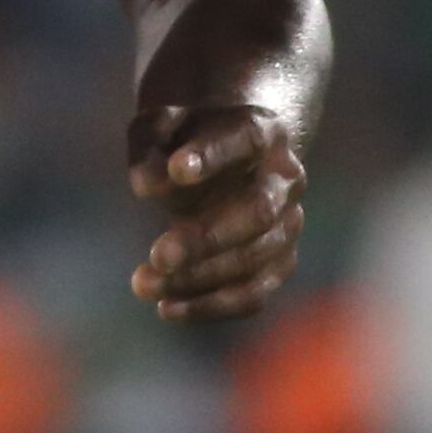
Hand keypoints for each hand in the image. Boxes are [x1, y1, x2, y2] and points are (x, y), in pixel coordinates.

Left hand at [127, 101, 306, 321]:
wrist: (228, 152)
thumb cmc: (185, 135)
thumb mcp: (159, 124)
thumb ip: (150, 142)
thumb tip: (145, 187)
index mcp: (261, 132)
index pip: (244, 140)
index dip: (213, 155)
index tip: (177, 169)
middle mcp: (286, 180)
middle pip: (257, 212)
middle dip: (207, 237)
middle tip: (157, 256)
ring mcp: (288, 224)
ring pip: (255, 259)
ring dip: (199, 278)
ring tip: (143, 285)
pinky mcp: (279, 261)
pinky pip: (254, 293)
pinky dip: (212, 305)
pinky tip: (167, 308)